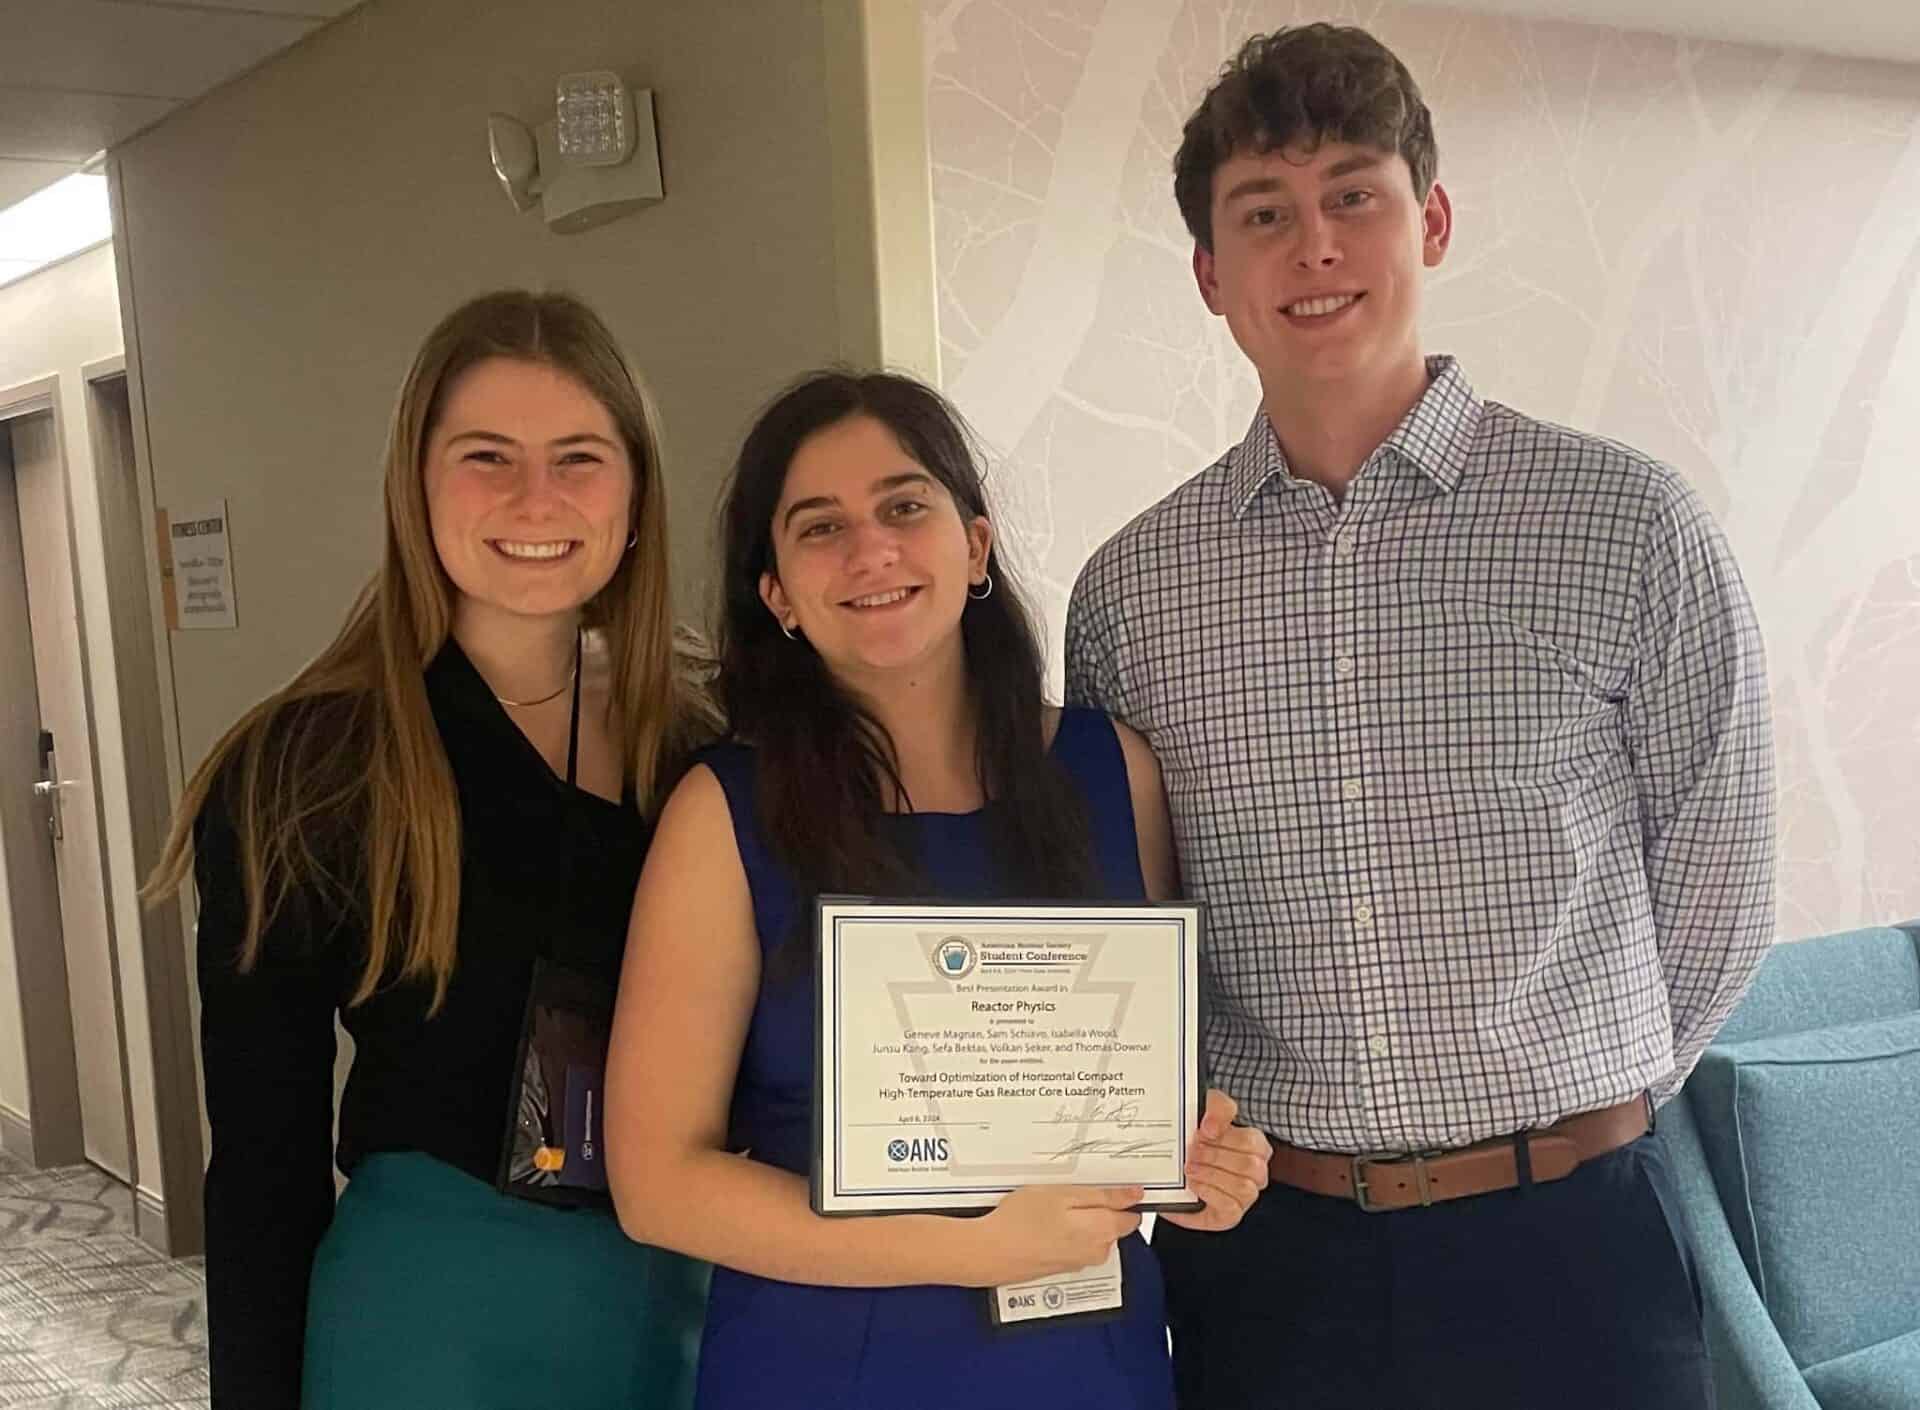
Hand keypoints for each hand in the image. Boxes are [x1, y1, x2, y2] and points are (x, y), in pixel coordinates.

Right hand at [962, 1183, 1142, 1286]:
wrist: (990, 1253)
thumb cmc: (1020, 1222)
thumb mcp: (1063, 1194)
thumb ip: (1103, 1196)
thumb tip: (1133, 1195)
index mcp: (1103, 1231)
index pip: (1131, 1213)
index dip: (1121, 1196)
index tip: (1104, 1185)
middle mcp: (1097, 1251)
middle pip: (1113, 1223)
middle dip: (1098, 1206)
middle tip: (1068, 1191)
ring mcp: (1080, 1261)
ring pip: (1094, 1232)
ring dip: (1080, 1218)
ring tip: (1050, 1205)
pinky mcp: (1064, 1266)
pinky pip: (1077, 1243)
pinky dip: (1067, 1231)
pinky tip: (1044, 1222)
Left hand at [1159, 1088, 1269, 1232]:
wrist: (1170, 1168)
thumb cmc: (1196, 1137)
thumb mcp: (1206, 1109)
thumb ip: (1217, 1107)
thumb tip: (1212, 1127)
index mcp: (1255, 1146)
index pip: (1254, 1141)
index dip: (1227, 1137)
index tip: (1203, 1132)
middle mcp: (1256, 1173)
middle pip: (1250, 1166)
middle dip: (1216, 1156)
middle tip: (1192, 1151)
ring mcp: (1245, 1196)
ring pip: (1244, 1188)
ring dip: (1212, 1175)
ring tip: (1190, 1168)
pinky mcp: (1230, 1215)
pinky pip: (1231, 1209)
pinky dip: (1210, 1194)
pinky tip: (1193, 1184)